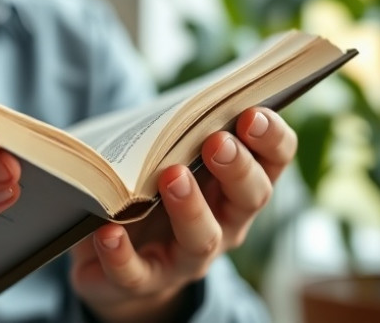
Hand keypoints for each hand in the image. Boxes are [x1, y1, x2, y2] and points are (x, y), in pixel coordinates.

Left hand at [69, 107, 295, 322]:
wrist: (115, 262)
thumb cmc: (148, 191)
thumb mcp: (166, 158)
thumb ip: (177, 131)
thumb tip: (173, 99)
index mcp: (234, 187)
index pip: (271, 162)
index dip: (271, 139)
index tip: (254, 113)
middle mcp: (223, 225)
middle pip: (249, 199)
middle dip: (236, 168)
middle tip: (217, 142)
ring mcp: (185, 258)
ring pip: (201, 239)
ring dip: (190, 208)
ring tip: (171, 177)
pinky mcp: (142, 280)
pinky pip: (136, 272)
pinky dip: (121, 254)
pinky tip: (108, 232)